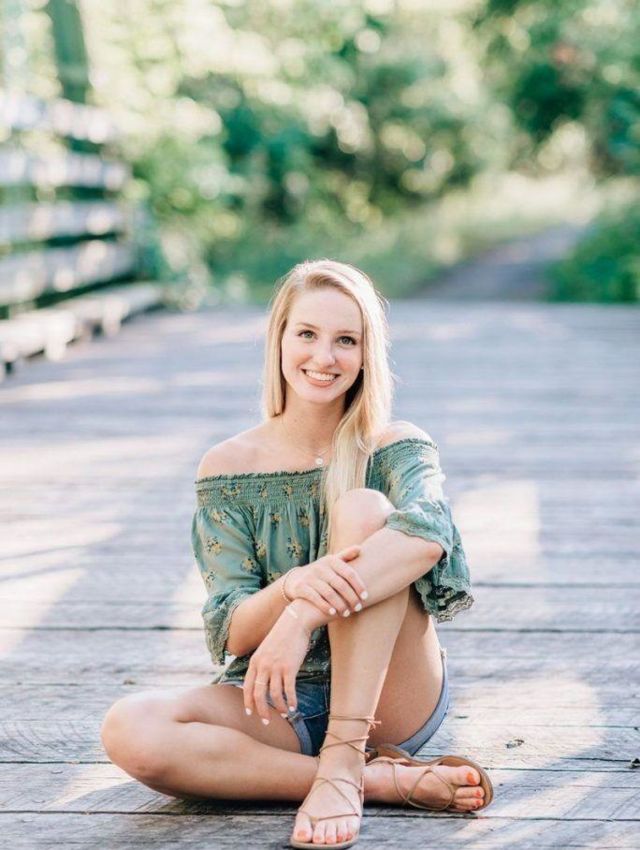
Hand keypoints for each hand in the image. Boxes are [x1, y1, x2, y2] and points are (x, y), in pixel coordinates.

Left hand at [243, 602, 312, 722]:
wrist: (295, 622)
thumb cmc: (282, 635)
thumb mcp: (266, 648)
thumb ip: (262, 663)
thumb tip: (263, 680)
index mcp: (255, 661)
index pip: (247, 687)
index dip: (248, 702)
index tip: (250, 713)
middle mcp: (263, 665)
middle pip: (258, 695)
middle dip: (262, 711)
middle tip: (266, 721)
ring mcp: (276, 667)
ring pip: (275, 695)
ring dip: (279, 707)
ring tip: (285, 714)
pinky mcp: (289, 667)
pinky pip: (289, 690)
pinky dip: (291, 701)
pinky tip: (294, 707)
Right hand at [285, 545, 366, 617]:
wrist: (295, 579)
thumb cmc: (321, 572)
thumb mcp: (331, 562)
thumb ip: (345, 556)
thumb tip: (360, 549)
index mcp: (330, 560)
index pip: (349, 573)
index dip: (359, 586)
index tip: (365, 597)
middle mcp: (320, 567)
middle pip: (340, 584)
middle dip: (351, 598)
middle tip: (358, 608)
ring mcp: (310, 577)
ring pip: (329, 593)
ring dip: (340, 605)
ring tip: (347, 613)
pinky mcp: (301, 587)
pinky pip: (316, 598)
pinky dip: (326, 606)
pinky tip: (333, 613)